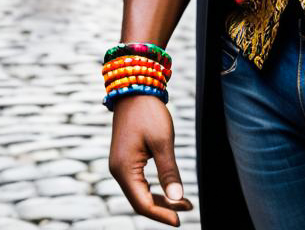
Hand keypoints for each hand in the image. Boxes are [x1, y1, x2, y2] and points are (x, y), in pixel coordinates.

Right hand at [109, 94, 191, 225]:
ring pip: (139, 192)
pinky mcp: (125, 158)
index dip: (161, 214)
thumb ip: (169, 171)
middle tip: (187, 209)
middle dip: (163, 208)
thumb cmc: (149, 112)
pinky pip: (138, 181)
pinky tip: (168, 189)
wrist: (135, 87)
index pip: (142, 204)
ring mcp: (120, 165)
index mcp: (124, 170)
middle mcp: (118, 171)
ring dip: (160, 199)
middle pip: (140, 201)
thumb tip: (177, 198)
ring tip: (183, 201)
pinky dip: (153, 188)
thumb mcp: (163, 142)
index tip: (180, 220)